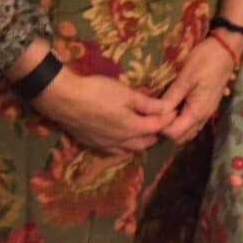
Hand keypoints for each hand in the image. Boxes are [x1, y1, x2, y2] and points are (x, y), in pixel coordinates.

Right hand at [33, 70, 176, 154]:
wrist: (66, 100)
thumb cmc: (98, 92)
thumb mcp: (125, 93)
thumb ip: (147, 104)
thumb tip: (168, 109)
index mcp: (133, 128)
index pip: (157, 126)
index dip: (168, 119)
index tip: (175, 111)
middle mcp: (123, 141)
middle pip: (146, 142)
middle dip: (156, 133)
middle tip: (162, 122)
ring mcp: (108, 145)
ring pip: (131, 149)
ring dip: (141, 142)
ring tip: (145, 132)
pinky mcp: (95, 144)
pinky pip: (116, 150)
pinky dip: (124, 146)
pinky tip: (122, 139)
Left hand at [159, 37, 235, 144]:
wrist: (225, 50)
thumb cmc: (205, 60)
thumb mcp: (186, 77)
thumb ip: (172, 97)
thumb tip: (156, 112)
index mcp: (197, 112)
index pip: (175, 133)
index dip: (161, 126)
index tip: (151, 112)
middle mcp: (203, 117)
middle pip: (181, 136)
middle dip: (166, 129)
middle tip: (155, 112)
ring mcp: (206, 112)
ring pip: (188, 130)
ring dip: (174, 125)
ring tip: (163, 109)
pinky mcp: (206, 105)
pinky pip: (192, 122)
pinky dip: (182, 120)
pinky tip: (173, 107)